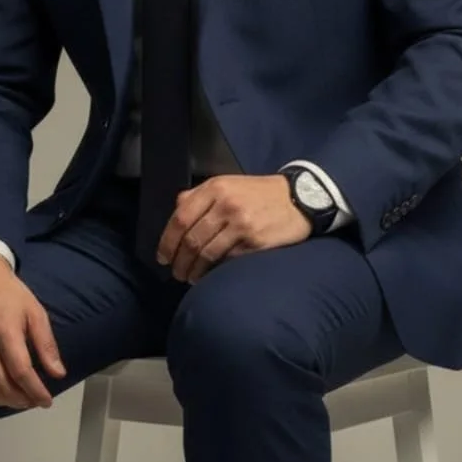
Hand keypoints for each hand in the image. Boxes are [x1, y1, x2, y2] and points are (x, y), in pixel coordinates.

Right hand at [0, 251, 66, 409]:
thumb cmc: (9, 292)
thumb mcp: (35, 311)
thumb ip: (46, 344)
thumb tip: (58, 374)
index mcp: (5, 330)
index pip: (21, 371)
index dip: (35, 391)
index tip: (46, 401)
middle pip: (2, 385)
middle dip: (22, 399)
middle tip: (35, 401)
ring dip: (5, 401)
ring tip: (20, 400)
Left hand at [157, 173, 311, 284]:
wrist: (299, 198)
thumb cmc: (258, 193)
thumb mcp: (228, 184)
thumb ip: (200, 195)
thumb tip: (176, 209)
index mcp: (215, 188)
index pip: (180, 218)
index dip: (167, 241)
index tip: (162, 257)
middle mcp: (226, 204)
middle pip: (191, 239)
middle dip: (179, 261)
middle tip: (176, 273)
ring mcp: (241, 223)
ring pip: (206, 253)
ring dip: (194, 270)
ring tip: (190, 278)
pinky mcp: (255, 241)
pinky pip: (227, 260)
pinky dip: (214, 272)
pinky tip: (210, 276)